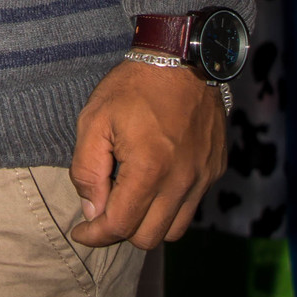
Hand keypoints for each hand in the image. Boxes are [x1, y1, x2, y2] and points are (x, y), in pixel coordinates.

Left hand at [69, 59, 227, 249]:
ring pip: (174, 230)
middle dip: (120, 231)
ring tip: (129, 199)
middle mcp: (181, 181)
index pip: (120, 226)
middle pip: (148, 238)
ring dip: (148, 223)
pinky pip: (192, 206)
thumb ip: (88, 170)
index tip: (81, 232)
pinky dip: (171, 206)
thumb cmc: (133, 87)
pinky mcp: (215, 170)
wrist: (182, 59)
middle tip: (103, 211)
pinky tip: (154, 182)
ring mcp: (203, 177)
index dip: (95, 236)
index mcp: (149, 169)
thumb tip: (92, 211)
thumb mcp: (94, 120)